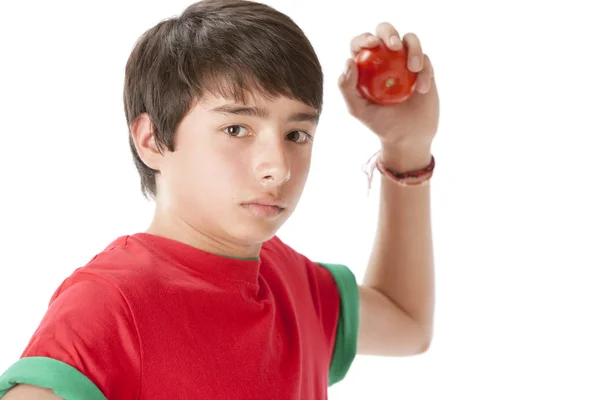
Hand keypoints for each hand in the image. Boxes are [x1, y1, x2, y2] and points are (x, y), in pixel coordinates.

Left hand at [339, 23, 438, 169]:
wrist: (407, 137)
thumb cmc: (380, 123)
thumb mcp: (358, 110)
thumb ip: (347, 88)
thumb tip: (349, 61)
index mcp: (366, 65)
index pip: (361, 43)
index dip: (364, 38)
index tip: (371, 45)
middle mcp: (385, 58)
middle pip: (385, 31)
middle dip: (389, 32)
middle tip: (393, 46)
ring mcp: (405, 61)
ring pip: (410, 39)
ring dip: (414, 48)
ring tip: (414, 69)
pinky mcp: (424, 68)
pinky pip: (426, 60)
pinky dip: (425, 72)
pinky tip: (422, 89)